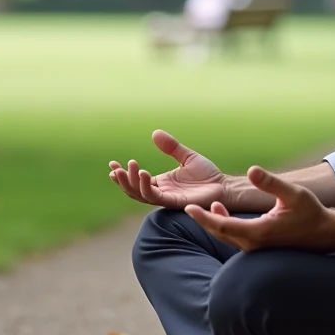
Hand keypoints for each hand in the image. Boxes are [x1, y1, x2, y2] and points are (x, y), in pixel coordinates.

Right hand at [109, 130, 226, 208]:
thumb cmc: (208, 175)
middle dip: (122, 180)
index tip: (111, 164)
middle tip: (115, 168)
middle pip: (133, 190)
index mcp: (161, 183)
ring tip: (127, 168)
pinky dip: (146, 186)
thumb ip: (171, 147)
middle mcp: (161, 192)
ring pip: (141, 194)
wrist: (223, 186)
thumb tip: (155, 133)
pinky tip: (143, 174)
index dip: (123, 174)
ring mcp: (166, 198)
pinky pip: (155, 197)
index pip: (136, 180)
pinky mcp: (174, 202)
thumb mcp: (187, 156)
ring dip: (131, 183)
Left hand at [185, 166, 334, 251]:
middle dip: (204, 220)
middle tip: (189, 208)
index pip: (222, 226)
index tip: (189, 208)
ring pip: (228, 238)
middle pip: (220, 234)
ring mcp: (257, 249)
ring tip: (210, 207)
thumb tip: (252, 170)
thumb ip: (270, 182)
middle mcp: (254, 244)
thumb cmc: (311, 213)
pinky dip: (227, 227)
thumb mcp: (292, 193)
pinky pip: (237, 239)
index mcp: (258, 232)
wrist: (326, 235)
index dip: (204, 217)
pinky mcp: (261, 248)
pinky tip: (225, 215)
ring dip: (216, 223)